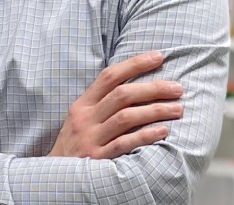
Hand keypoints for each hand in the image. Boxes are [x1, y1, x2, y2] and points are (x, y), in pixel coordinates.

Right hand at [48, 51, 183, 158]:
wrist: (56, 177)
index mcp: (82, 104)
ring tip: (177, 109)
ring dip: (155, 110)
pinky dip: (145, 135)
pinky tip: (163, 131)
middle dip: (153, 88)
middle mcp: (86, 118)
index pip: (109, 76)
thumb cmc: (75, 144)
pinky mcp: (98, 159)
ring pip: (126, 117)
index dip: (134, 64)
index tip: (158, 56)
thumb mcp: (80, 118)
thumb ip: (101, 103)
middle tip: (177, 88)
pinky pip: (125, 143)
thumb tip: (134, 85)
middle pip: (122, 95)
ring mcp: (91, 138)